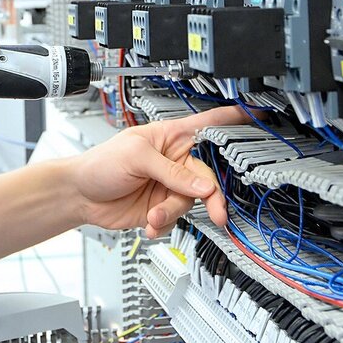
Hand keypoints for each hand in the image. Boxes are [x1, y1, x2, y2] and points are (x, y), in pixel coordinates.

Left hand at [71, 106, 249, 236]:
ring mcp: (171, 185)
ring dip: (173, 212)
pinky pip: (177, 219)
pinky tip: (150, 223)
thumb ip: (171, 172)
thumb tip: (201, 185)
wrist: (80, 195)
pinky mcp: (163, 208)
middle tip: (215, 212)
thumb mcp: (136, 158)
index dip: (235, 120)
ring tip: (154, 215)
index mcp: (172, 136)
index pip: (209, 124)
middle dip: (209, 196)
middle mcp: (176, 161)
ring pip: (192, 202)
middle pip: (207, 177)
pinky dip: (164, 225)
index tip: (261, 118)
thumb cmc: (100, 163)